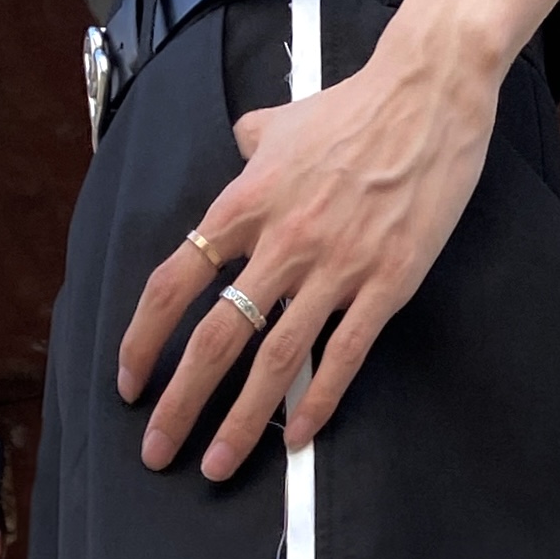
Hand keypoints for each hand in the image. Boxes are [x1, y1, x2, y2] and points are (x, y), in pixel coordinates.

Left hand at [115, 21, 501, 480]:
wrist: (429, 94)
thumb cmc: (356, 106)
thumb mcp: (283, 121)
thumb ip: (250, 143)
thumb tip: (237, 144)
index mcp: (245, 203)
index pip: (174, 283)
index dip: (143, 339)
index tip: (130, 381)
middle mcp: (281, 242)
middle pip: (214, 338)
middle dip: (178, 403)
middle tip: (157, 451)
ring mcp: (335, 267)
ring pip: (274, 361)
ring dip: (239, 422)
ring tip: (216, 464)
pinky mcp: (385, 284)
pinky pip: (342, 356)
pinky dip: (316, 403)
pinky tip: (295, 439)